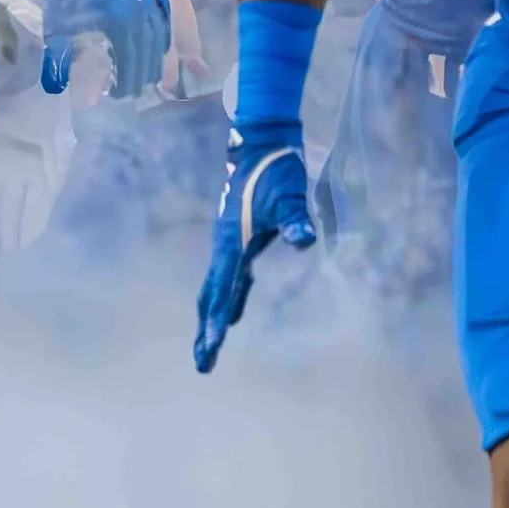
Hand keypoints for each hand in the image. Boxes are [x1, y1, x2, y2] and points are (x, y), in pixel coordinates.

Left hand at [38, 0, 171, 98]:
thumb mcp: (55, 20)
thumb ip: (58, 56)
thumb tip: (57, 88)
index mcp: (117, 21)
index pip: (128, 60)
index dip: (126, 80)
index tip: (119, 95)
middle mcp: (139, 10)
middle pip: (146, 50)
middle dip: (141, 73)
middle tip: (135, 91)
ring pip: (158, 33)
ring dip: (154, 57)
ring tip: (150, 74)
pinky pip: (163, 12)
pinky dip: (163, 32)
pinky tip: (161, 45)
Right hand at [192, 120, 314, 372]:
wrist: (262, 143)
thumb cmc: (277, 169)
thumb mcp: (289, 193)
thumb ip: (294, 218)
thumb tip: (304, 239)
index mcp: (233, 241)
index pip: (223, 288)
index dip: (218, 319)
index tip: (213, 345)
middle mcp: (225, 246)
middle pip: (211, 296)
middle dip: (206, 330)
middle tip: (203, 364)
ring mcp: (229, 243)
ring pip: (215, 289)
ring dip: (212, 318)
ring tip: (209, 346)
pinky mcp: (238, 239)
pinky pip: (228, 278)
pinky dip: (228, 299)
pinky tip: (235, 313)